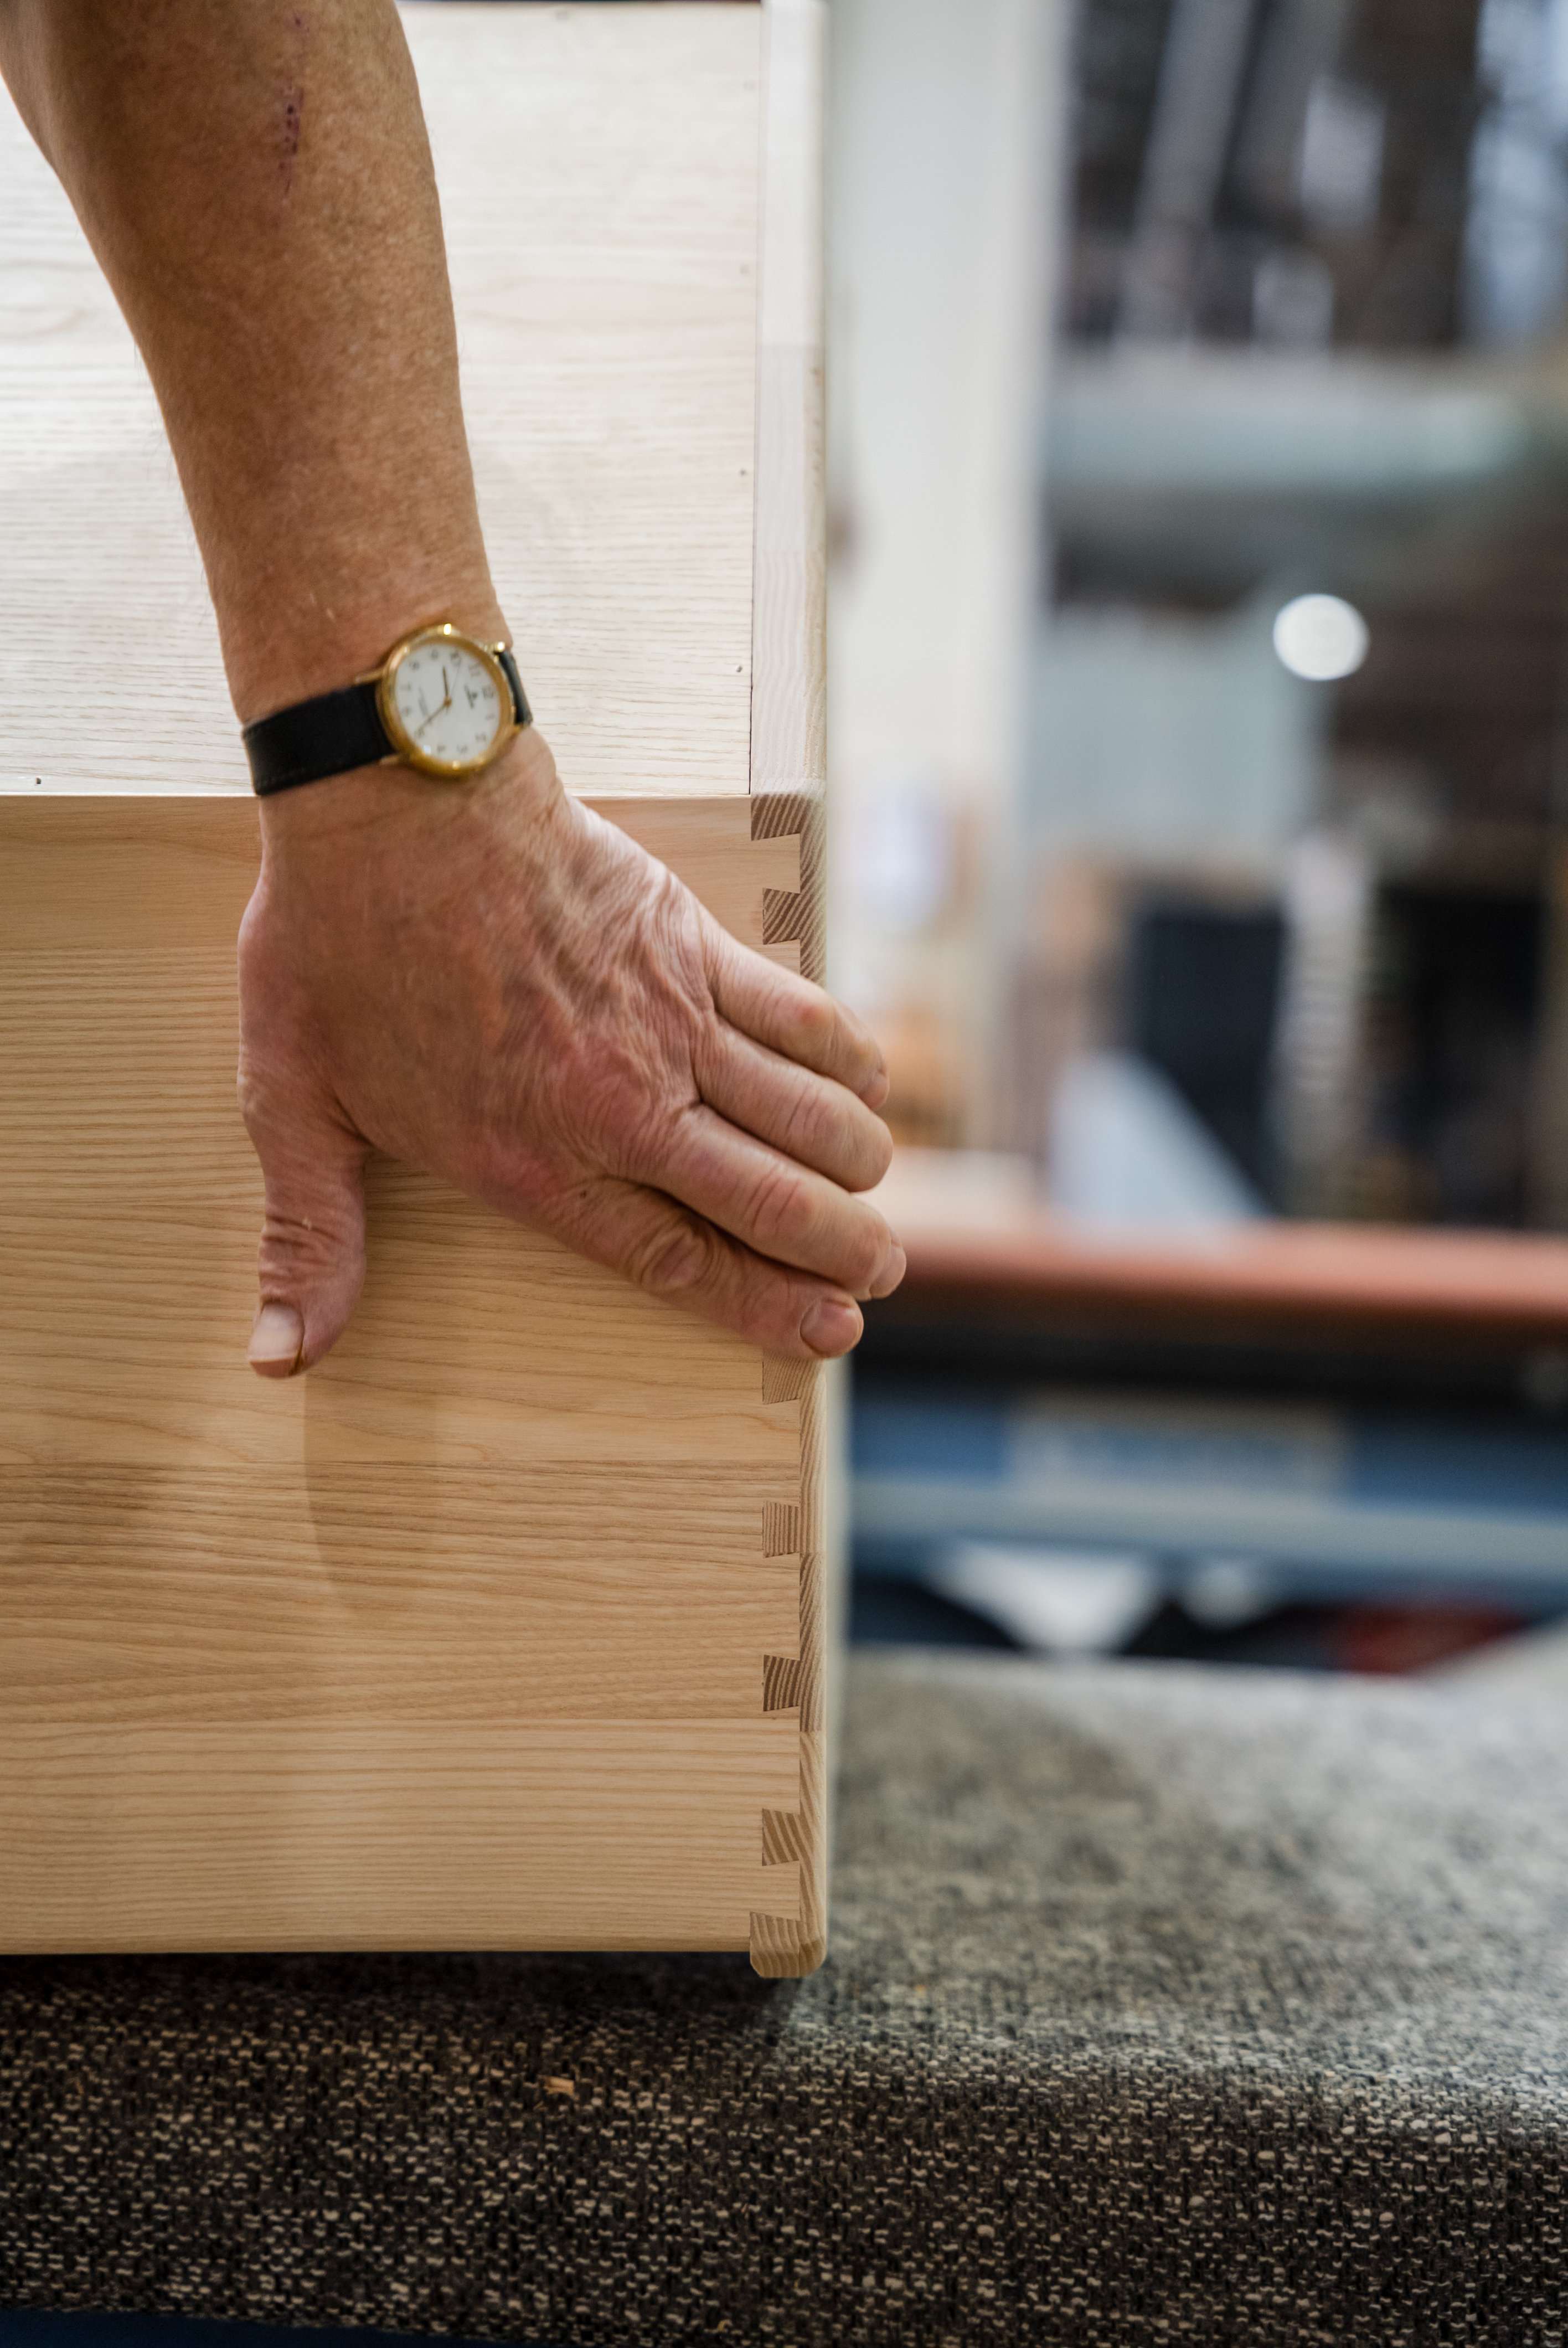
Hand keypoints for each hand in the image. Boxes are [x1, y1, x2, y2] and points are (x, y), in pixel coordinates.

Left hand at [239, 727, 903, 1375]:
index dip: (764, 1306)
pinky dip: (847, 1058)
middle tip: (875, 1279)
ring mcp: (668, 1022)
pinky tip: (870, 1086)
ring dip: (857, 1166)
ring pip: (802, 1116)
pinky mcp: (691, 946)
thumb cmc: (337, 947)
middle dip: (839, 1252)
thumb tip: (283, 1360)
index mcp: (532, 1159)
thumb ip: (311, 1238)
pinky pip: (800, 1016)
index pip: (678, 1260)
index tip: (823, 1335)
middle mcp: (619, 1104)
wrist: (394, 797)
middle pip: (765, 1199)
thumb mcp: (295, 1106)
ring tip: (877, 1195)